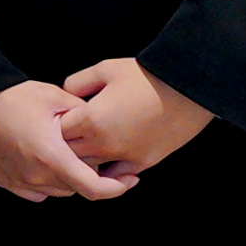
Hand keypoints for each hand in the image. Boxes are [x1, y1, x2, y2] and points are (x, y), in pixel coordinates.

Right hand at [0, 80, 134, 204]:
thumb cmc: (9, 96)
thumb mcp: (55, 96)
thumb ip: (84, 114)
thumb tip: (101, 123)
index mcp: (52, 157)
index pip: (95, 188)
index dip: (118, 188)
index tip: (129, 179)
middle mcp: (36, 177)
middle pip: (77, 188)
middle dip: (91, 174)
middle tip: (97, 154)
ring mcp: (18, 182)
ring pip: (57, 191)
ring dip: (68, 177)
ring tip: (67, 152)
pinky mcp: (4, 181)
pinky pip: (36, 191)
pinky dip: (46, 181)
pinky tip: (44, 159)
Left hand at [56, 61, 216, 183]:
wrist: (188, 89)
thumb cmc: (146, 75)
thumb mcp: (105, 69)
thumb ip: (78, 83)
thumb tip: (66, 96)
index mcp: (91, 120)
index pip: (58, 131)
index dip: (57, 122)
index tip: (63, 114)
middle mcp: (104, 144)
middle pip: (69, 153)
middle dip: (66, 142)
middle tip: (73, 128)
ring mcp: (124, 157)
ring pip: (89, 168)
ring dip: (84, 157)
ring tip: (88, 140)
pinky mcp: (142, 163)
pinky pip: (115, 176)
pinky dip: (108, 170)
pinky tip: (108, 156)